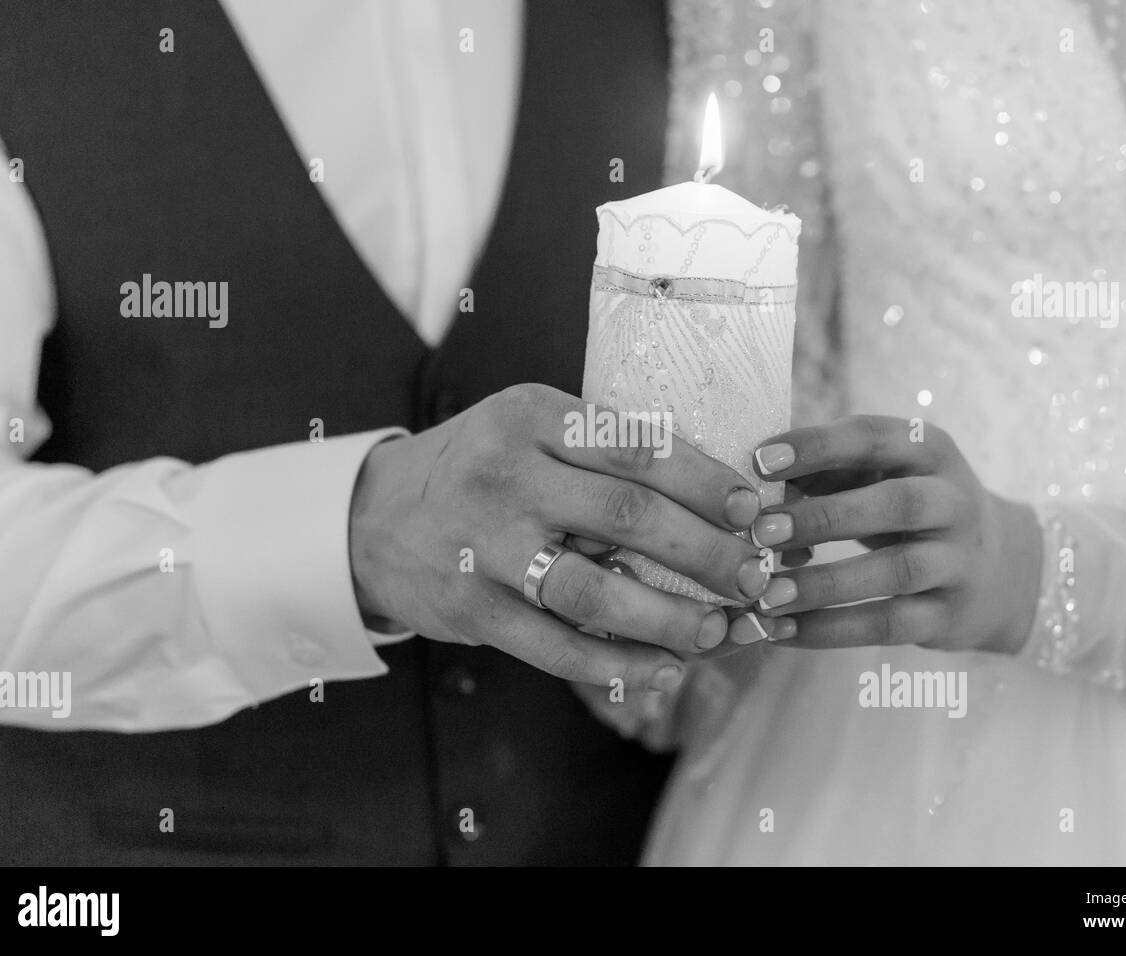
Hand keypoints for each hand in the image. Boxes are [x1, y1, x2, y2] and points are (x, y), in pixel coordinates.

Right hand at [348, 384, 771, 691]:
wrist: (373, 517)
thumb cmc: (481, 468)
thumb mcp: (528, 429)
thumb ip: (599, 449)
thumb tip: (717, 493)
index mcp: (531, 416)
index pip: (635, 445)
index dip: (703, 481)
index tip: (751, 508)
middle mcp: (505, 475)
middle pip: (626, 515)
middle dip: (704, 551)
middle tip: (752, 576)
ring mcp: (483, 546)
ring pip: (592, 590)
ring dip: (667, 617)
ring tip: (716, 630)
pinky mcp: (469, 608)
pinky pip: (553, 646)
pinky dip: (614, 665)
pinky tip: (661, 671)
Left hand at [743, 415, 1042, 654]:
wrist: (996, 569)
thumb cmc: (906, 510)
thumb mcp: (880, 475)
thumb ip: (825, 474)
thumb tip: (752, 491)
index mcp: (929, 450)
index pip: (874, 437)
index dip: (816, 446)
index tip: (759, 461)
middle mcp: (953, 501)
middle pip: (895, 503)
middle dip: (823, 516)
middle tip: (760, 531)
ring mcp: (958, 561)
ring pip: (896, 571)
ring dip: (825, 583)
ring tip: (767, 594)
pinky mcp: (947, 614)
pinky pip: (889, 624)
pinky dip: (832, 630)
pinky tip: (784, 632)